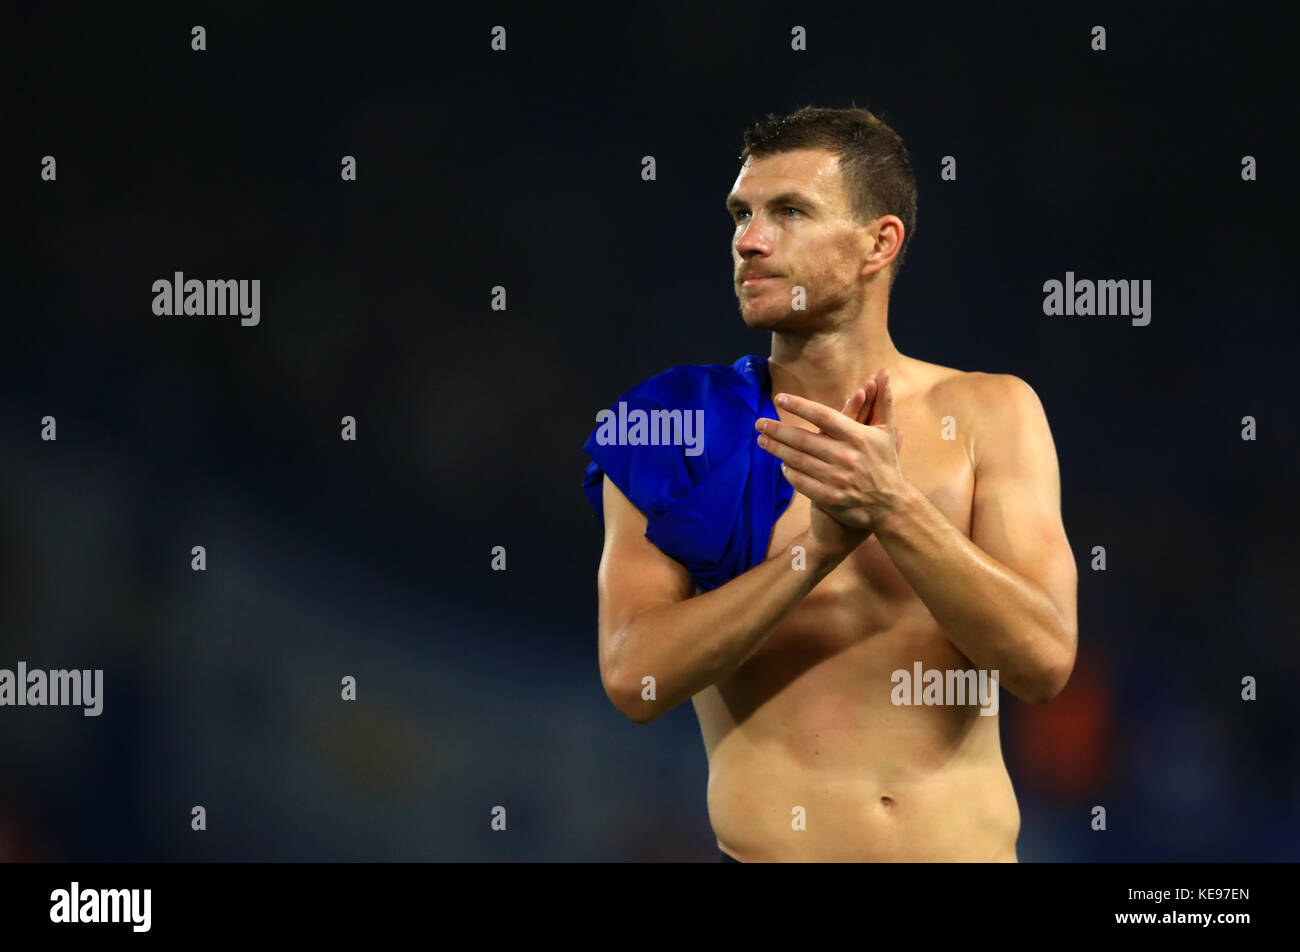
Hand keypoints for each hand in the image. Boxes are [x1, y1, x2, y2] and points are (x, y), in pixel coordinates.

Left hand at [756, 369, 905, 533]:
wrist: (890, 505)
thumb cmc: (885, 463)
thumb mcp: (886, 432)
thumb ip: (883, 401)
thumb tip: (884, 372)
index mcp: (858, 436)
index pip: (822, 416)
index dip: (799, 406)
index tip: (779, 399)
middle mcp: (846, 456)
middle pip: (803, 439)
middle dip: (777, 430)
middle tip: (759, 423)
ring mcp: (837, 479)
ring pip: (798, 461)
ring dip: (777, 449)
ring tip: (761, 440)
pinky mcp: (830, 498)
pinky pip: (802, 482)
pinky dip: (789, 473)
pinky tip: (781, 465)